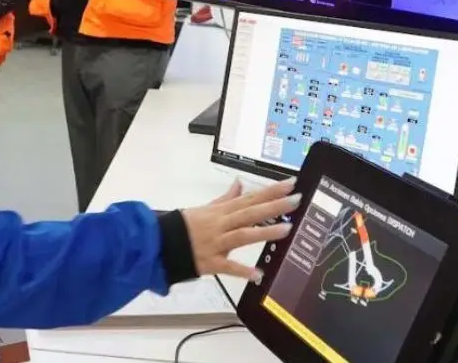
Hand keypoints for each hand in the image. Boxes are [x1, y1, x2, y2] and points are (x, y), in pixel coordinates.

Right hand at [181, 178, 301, 280]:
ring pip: (243, 235)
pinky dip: (242, 271)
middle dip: (274, 206)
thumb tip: (240, 183)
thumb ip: (225, 198)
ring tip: (287, 229)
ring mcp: (217, 243)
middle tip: (296, 199)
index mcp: (221, 211)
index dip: (271, 191)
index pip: (250, 198)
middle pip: (251, 213)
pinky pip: (228, 267)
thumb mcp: (205, 208)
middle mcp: (222, 224)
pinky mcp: (211, 262)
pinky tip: (258, 274)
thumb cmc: (183, 226)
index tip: (291, 184)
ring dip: (265, 232)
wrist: (160, 243)